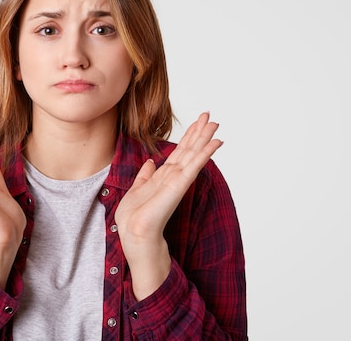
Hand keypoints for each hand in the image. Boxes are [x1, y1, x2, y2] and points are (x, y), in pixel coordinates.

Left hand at [115, 112, 221, 298]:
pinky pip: (195, 165)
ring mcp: (178, 180)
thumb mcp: (136, 190)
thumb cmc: (135, 218)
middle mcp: (174, 176)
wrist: (135, 234)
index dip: (188, 136)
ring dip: (205, 138)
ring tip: (216, 123)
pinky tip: (216, 142)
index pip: (179, 152)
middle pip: (189, 149)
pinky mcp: (180, 185)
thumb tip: (150, 162)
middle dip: (199, 132)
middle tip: (210, 116)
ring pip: (194, 154)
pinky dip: (205, 153)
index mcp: (163, 176)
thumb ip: (145, 176)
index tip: (197, 122)